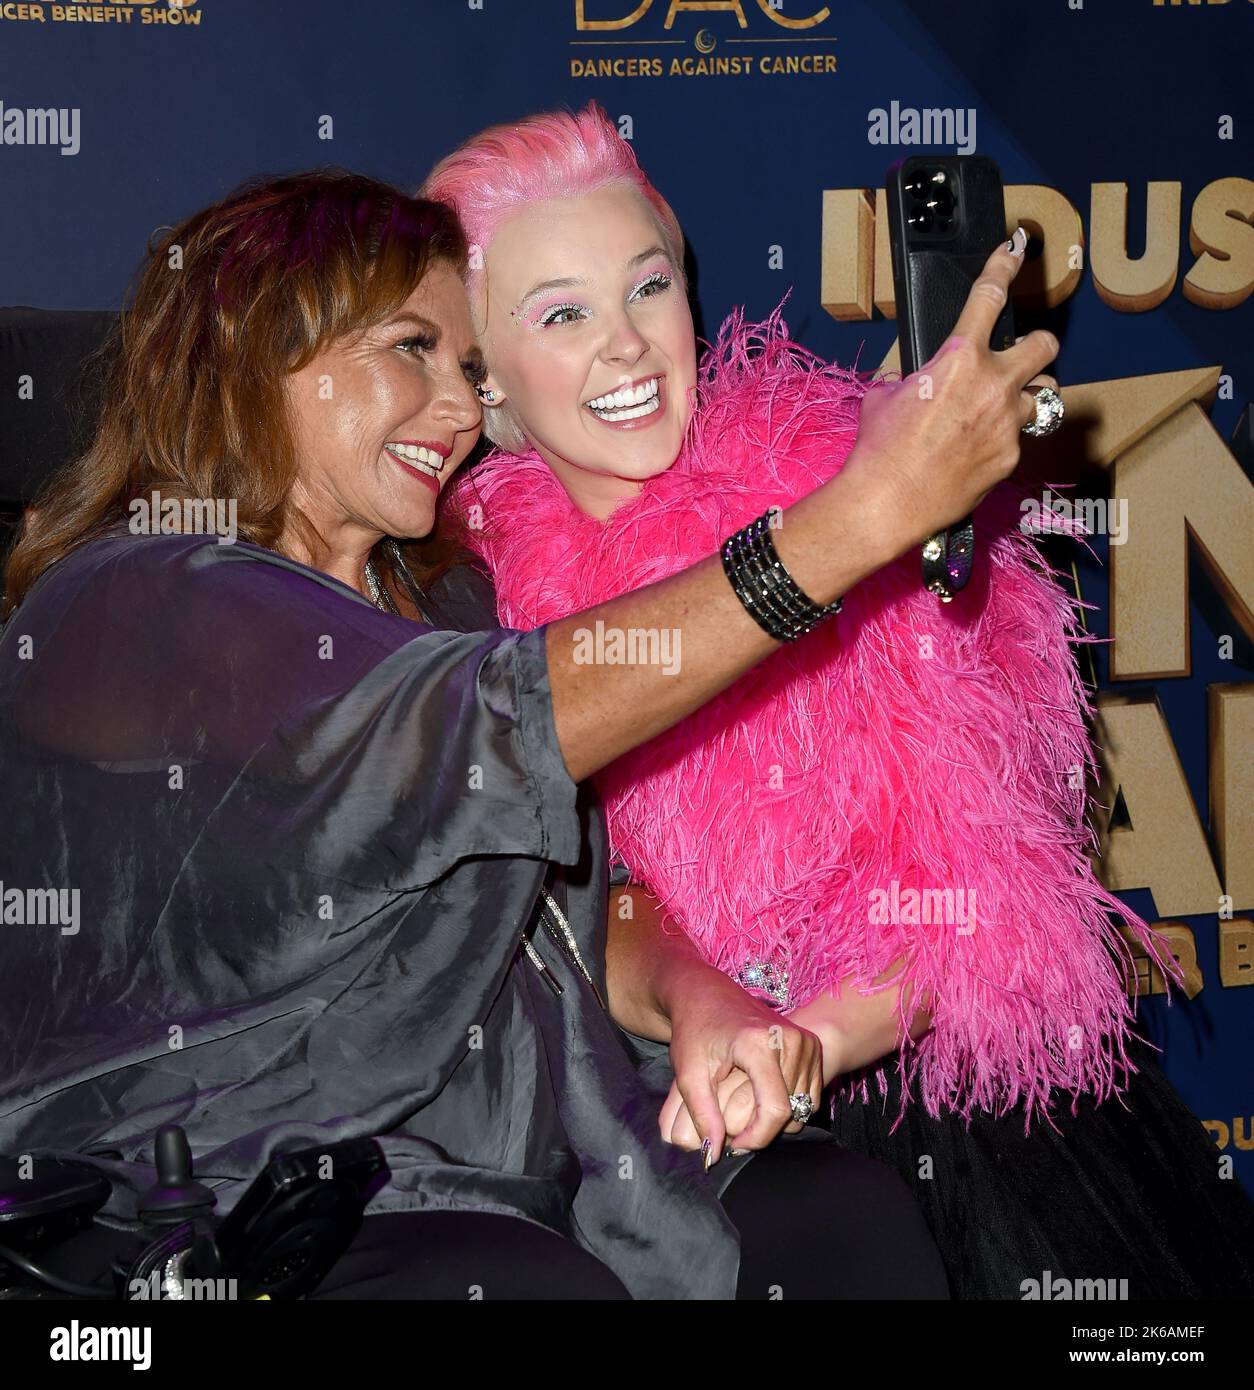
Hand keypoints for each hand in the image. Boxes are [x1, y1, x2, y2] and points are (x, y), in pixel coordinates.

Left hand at [657, 972, 822, 1164]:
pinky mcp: (813, 1046)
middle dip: (762, 1130)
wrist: (707, 994)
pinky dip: (789, 1106)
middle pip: (790, 1111)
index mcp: (761, 1043)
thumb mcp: (689, 1074)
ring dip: (777, 1120)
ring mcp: (806, 1042)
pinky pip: (809, 1095)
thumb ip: (702, 1116)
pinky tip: (762, 1097)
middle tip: (733, 1129)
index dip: (755, 1138)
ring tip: (746, 1110)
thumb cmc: (695, 1031)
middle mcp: (791, 1040)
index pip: (774, 1111)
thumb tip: (713, 1155)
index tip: (732, 1146)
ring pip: (802, 1107)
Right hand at [841, 227, 1060, 560]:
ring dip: (1025, 398)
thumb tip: (909, 383)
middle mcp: (993, 385)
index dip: (1004, 265)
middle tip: (1024, 354)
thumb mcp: (883, 397)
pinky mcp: (1009, 457)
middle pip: (1043, 346)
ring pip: (1042, 398)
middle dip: (1037, 345)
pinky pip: (1017, 439)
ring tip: (1001, 411)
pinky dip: (1000, 441)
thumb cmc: (879, 449)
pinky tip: (974, 453)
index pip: (989, 296)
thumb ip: (909, 380)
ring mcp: (1007, 423)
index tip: (1015, 248)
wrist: (887, 501)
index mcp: (958, 358)